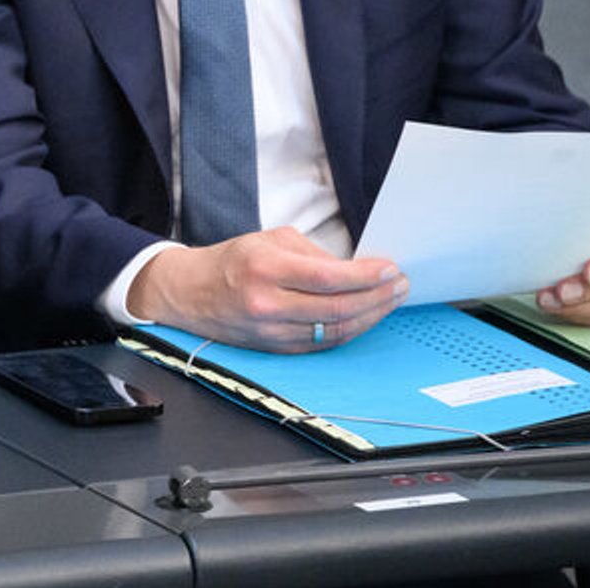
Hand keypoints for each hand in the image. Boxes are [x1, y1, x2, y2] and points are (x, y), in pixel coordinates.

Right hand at [127, 227, 409, 351]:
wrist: (190, 294)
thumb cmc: (231, 261)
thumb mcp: (269, 239)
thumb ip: (313, 254)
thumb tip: (355, 269)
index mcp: (265, 269)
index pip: (328, 278)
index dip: (366, 276)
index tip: (390, 269)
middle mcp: (267, 305)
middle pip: (337, 308)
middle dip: (378, 297)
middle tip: (399, 285)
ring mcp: (272, 332)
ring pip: (335, 330)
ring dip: (370, 316)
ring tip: (391, 300)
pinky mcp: (276, 349)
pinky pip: (323, 343)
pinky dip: (350, 330)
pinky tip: (366, 317)